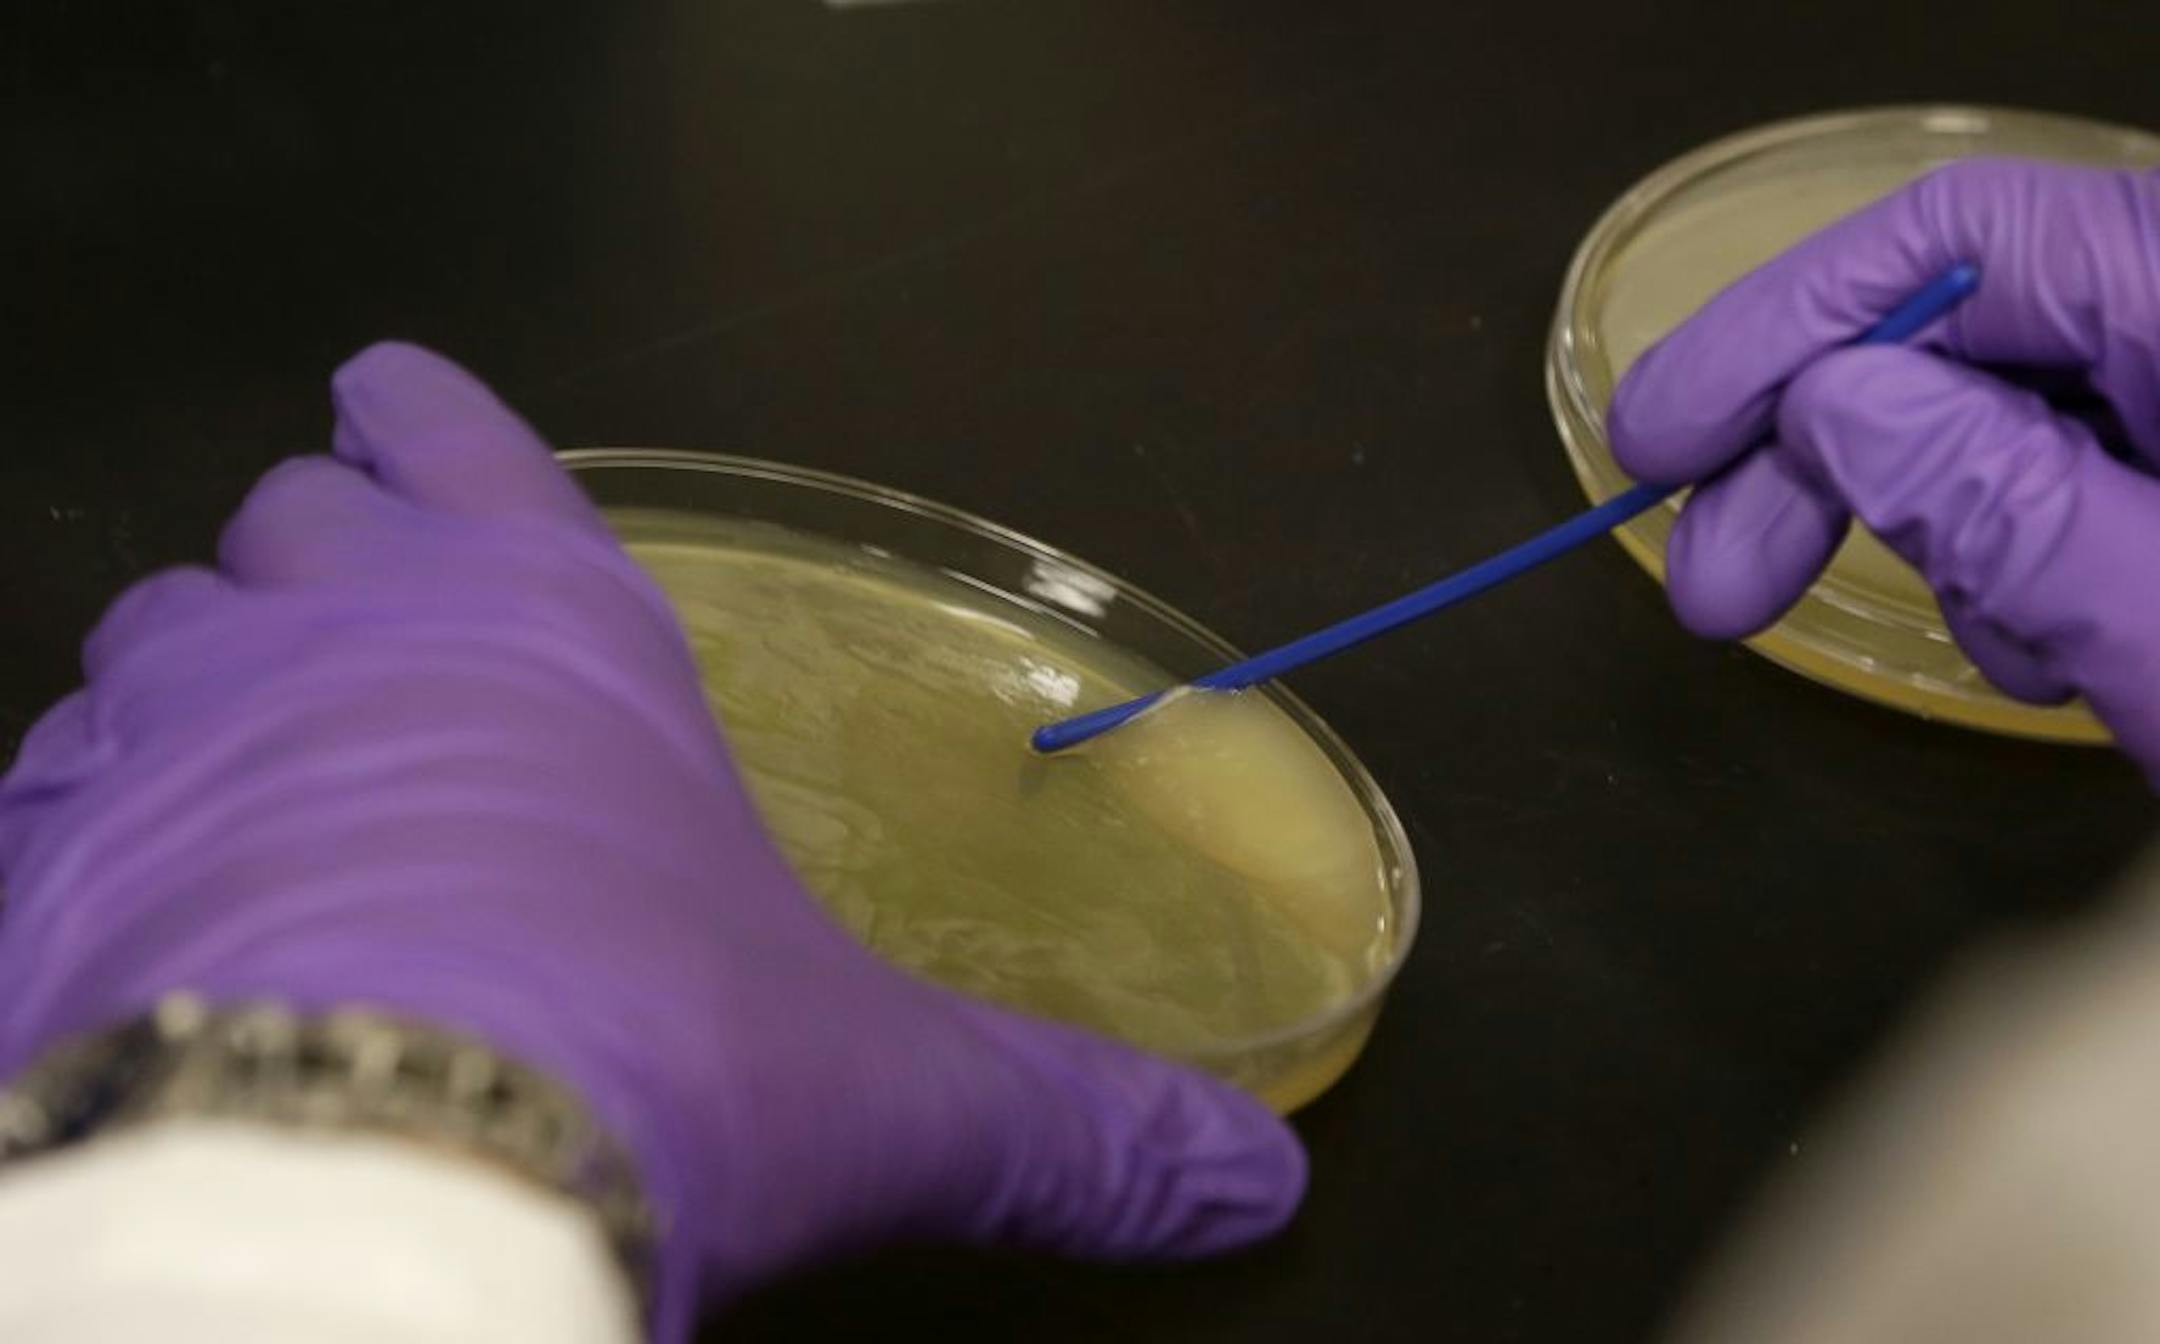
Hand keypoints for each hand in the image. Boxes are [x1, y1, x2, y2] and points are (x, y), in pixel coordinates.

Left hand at [0, 345, 1301, 1340]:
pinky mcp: (40, 875)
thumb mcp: (884, 1092)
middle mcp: (331, 633)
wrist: (366, 1186)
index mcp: (535, 619)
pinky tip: (137, 925)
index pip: (452, 431)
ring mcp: (162, 740)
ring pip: (148, 642)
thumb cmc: (641, 1054)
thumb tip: (1255, 1181)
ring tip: (252, 789)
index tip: (406, 418)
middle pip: (284, 519)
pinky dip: (83, 840)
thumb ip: (1069, 1123)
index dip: (431, 423)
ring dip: (196, 694)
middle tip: (365, 648)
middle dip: (320, 563)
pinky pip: (38, 805)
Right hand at [1607, 159, 2159, 774]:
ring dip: (1934, 527)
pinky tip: (2042, 640)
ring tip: (1961, 641)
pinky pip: (2079, 469)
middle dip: (1824, 458)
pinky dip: (2021, 555)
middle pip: (1969, 328)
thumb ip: (2001, 505)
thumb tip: (1831, 411)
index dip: (1777, 328)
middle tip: (1714, 581)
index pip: (1952, 240)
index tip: (1658, 441)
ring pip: (2013, 410)